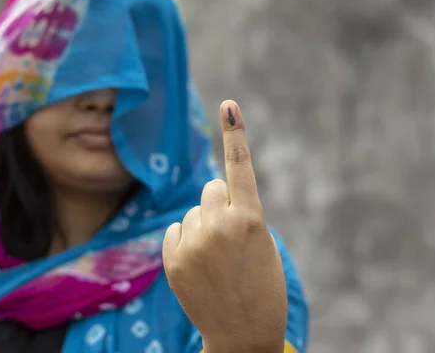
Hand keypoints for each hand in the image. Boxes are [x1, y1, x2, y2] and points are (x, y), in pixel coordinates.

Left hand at [163, 100, 287, 352]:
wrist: (243, 335)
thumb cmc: (262, 287)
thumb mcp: (261, 244)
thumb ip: (239, 214)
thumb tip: (210, 193)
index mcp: (251, 219)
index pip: (240, 167)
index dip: (235, 134)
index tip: (229, 105)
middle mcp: (220, 225)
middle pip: (211, 188)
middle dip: (219, 203)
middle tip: (230, 236)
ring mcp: (193, 243)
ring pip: (193, 211)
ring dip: (203, 226)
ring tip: (217, 260)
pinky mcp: (173, 259)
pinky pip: (176, 230)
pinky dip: (185, 241)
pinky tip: (199, 265)